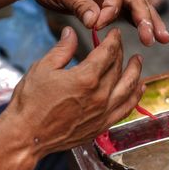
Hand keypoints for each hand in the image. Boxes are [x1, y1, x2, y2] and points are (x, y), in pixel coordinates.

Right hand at [6, 26, 144, 155]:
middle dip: (121, 53)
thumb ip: (62, 50)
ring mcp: (104, 112)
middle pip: (118, 68)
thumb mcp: (42, 68)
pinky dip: (135, 97)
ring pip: (128, 88)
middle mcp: (100, 95)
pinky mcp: (103, 125)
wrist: (28, 136)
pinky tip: (140, 89)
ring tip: (138, 62)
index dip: (113, 40)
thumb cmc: (31, 103)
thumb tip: (71, 32)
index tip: (115, 33)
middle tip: (121, 44)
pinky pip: (126, 109)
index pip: (108, 53)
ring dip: (135, 72)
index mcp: (86, 78)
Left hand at [25, 0, 168, 45]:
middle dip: (146, 19)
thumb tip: (95, 22)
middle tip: (152, 37)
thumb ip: (79, 4)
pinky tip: (150, 36)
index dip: (109, 11)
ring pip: (136, 7)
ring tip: (163, 39)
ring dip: (150, 23)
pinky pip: (128, 14)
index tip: (96, 25)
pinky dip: (139, 24)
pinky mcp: (109, 6)